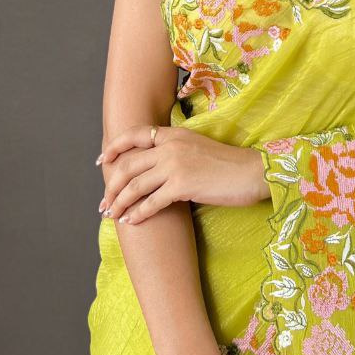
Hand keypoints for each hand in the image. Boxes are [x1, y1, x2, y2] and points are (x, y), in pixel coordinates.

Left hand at [97, 124, 268, 224]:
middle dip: (112, 186)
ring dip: (120, 202)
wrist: (252, 172)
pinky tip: (132, 221)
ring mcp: (175, 164)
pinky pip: (151, 202)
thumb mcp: (197, 148)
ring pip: (135, 185)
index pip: (134, 134)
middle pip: (128, 165)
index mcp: (174, 134)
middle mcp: (170, 146)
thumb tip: (154, 170)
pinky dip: (138, 213)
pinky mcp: (182, 185)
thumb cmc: (228, 165)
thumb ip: (174, 153)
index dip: (115, 148)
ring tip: (112, 214)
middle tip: (104, 202)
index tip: (102, 161)